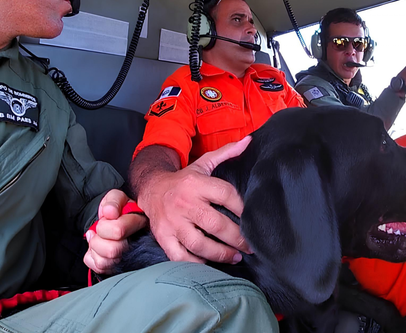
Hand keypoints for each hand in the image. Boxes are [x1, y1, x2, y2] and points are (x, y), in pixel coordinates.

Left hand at [84, 189, 146, 273]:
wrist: (111, 220)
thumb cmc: (116, 209)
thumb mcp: (115, 197)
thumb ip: (113, 200)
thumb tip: (110, 213)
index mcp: (138, 223)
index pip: (118, 230)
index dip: (104, 226)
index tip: (104, 220)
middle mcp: (137, 243)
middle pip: (113, 250)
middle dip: (98, 240)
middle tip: (99, 233)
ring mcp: (128, 257)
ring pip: (106, 262)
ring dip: (95, 249)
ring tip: (99, 240)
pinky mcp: (117, 267)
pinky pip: (99, 268)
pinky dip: (92, 257)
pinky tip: (98, 249)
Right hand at [138, 136, 252, 264]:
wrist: (151, 188)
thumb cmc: (184, 180)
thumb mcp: (203, 163)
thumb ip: (226, 153)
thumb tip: (249, 141)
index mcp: (196, 184)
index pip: (225, 195)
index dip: (242, 208)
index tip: (254, 218)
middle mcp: (184, 203)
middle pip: (215, 223)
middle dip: (237, 238)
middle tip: (251, 246)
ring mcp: (172, 222)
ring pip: (199, 243)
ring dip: (220, 253)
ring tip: (236, 257)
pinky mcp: (163, 237)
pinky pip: (180, 256)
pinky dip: (196, 263)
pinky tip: (210, 264)